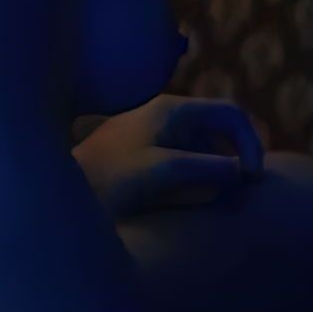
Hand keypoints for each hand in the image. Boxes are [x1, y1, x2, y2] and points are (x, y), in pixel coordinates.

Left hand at [70, 91, 264, 218]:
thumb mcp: (160, 172)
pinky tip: (189, 202)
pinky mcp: (146, 153)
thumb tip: (239, 171)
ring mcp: (155, 133)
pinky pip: (185, 161)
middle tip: (241, 195)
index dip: (251, 143)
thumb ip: (204, 168)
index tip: (253, 179)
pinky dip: (198, 178)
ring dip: (216, 172)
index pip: (230, 113)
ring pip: (203, 148)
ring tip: (214, 201)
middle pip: (219, 130)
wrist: (59, 191)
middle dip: (236, 159)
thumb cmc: (109, 177)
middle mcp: (166, 115)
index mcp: (172, 109)